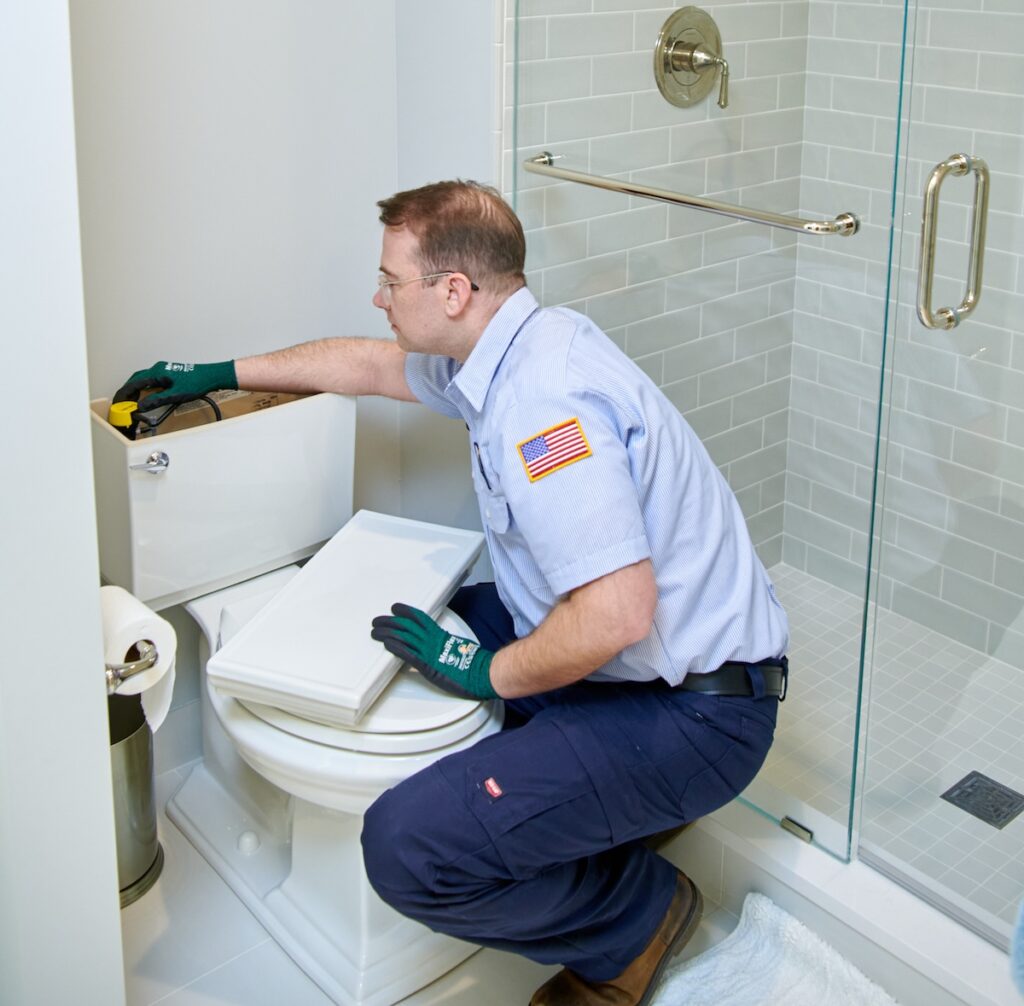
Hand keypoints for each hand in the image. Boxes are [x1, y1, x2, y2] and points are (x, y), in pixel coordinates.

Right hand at [113, 360, 237, 410]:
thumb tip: (140, 406)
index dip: (124, 394)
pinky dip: (143, 387)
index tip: (118, 402)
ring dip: (135, 389)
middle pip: (136, 380)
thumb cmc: (197, 382)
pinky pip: (150, 379)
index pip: (134, 383)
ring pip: (142, 379)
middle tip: (121, 403)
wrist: (212, 376)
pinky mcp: (168, 374)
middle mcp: (158, 368)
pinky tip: (145, 396)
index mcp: (156, 372)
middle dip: (127, 392)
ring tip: (130, 401)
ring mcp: (163, 370)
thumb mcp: (175, 394)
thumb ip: (156, 400)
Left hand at [370, 603, 497, 700]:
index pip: (420, 619)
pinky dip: (397, 647)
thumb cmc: (475, 664)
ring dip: (387, 633)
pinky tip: (387, 644)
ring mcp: (430, 652)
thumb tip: (439, 650)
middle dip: (390, 621)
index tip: (395, 608)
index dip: (406, 612)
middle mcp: (434, 640)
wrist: (483, 673)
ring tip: (375, 631)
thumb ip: (446, 648)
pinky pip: (409, 654)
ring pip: (405, 637)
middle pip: (408, 626)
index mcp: (442, 635)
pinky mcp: (428, 666)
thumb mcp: (459, 650)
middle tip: (377, 620)